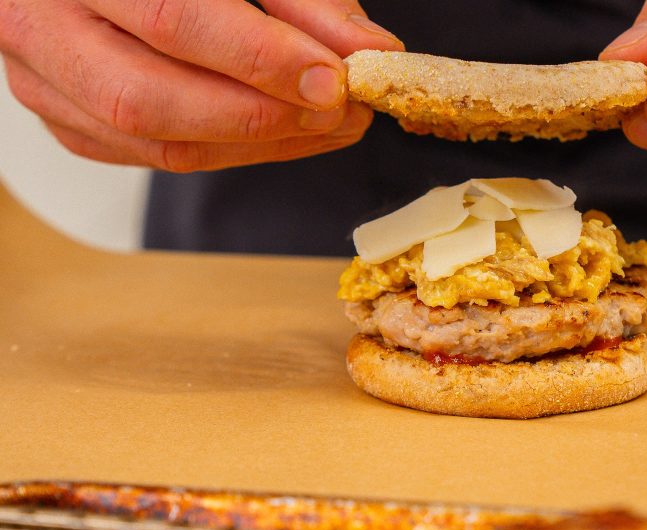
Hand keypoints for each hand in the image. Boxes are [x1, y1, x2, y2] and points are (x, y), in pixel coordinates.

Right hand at [0, 0, 402, 171]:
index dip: (260, 58)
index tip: (334, 78)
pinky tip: (282, 133)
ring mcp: (42, 81)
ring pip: (152, 142)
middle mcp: (38, 23)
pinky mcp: (65, 118)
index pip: (172, 17)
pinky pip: (149, 157)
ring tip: (329, 126)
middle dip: (259, 116)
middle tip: (338, 112)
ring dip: (256, 144)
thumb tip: (369, 52)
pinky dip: (229, 150)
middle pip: (148, 99)